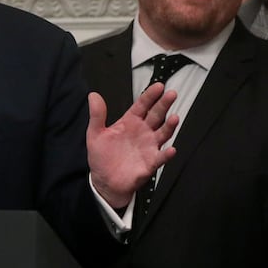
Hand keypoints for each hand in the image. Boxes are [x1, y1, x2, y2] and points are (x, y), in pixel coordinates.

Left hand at [88, 83, 179, 207]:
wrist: (105, 181)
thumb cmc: (102, 157)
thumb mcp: (95, 134)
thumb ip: (97, 115)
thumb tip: (93, 95)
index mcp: (130, 122)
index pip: (142, 105)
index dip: (150, 96)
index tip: (159, 86)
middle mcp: (143, 132)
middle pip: (156, 115)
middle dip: (164, 104)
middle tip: (171, 94)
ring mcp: (149, 146)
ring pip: (163, 133)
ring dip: (169, 126)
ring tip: (174, 118)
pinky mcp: (151, 162)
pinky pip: (161, 157)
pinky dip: (166, 154)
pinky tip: (170, 150)